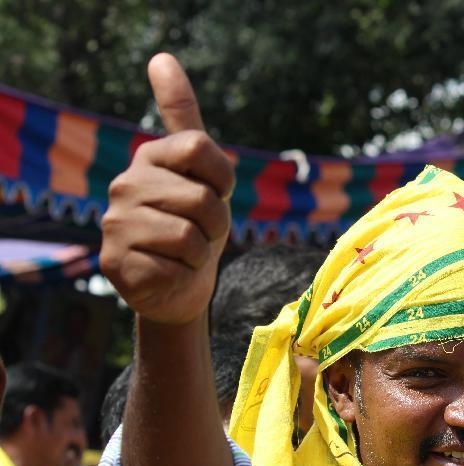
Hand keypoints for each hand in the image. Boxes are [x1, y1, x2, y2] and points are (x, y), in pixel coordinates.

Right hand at [100, 53, 233, 324]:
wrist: (180, 286)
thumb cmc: (198, 227)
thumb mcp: (205, 173)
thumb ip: (185, 118)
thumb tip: (161, 56)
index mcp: (150, 156)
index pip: (200, 146)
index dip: (222, 178)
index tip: (214, 192)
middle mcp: (126, 183)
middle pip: (203, 198)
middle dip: (217, 224)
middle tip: (201, 233)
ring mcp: (116, 222)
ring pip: (191, 234)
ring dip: (202, 251)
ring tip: (185, 253)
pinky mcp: (115, 259)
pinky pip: (177, 264)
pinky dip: (185, 274)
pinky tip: (169, 271)